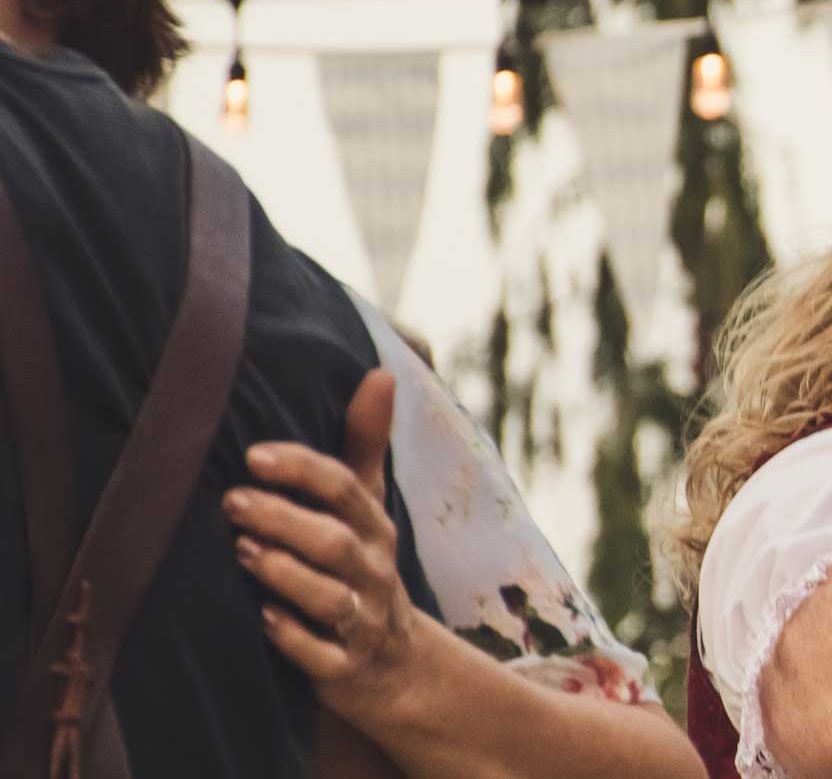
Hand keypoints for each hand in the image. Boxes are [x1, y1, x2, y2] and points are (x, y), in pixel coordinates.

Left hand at [225, 371, 417, 721]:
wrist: (393, 663)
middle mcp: (373, 570)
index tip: (253, 456)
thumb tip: (380, 372)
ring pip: (330, 598)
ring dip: (286, 574)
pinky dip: (295, 639)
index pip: (345, 489)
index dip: (302, 470)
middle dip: (285, 520)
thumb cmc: (362, 566)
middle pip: (335, 542)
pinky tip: (263, 619)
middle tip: (231, 501)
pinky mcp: (345, 667)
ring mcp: (362, 620)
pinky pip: (322, 655)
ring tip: (242, 552)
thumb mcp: (367, 506)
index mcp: (374, 526)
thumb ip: (364, 443)